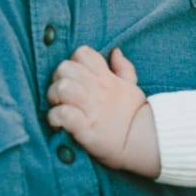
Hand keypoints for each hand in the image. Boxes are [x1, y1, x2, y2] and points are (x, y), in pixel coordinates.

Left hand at [46, 46, 158, 175]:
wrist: (141, 143)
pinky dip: (55, 117)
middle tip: (61, 94)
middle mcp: (97, 89)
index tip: (75, 77)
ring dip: (54, 97)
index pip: (82, 53)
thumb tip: (115, 51)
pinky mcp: (85, 127)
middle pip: (65, 67)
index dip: (74, 62)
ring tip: (58, 106)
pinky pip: (62, 114)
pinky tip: (58, 123)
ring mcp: (90, 108)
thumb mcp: (132, 87)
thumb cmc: (133, 115)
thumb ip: (123, 68)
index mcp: (106, 78)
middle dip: (57, 78)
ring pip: (62, 88)